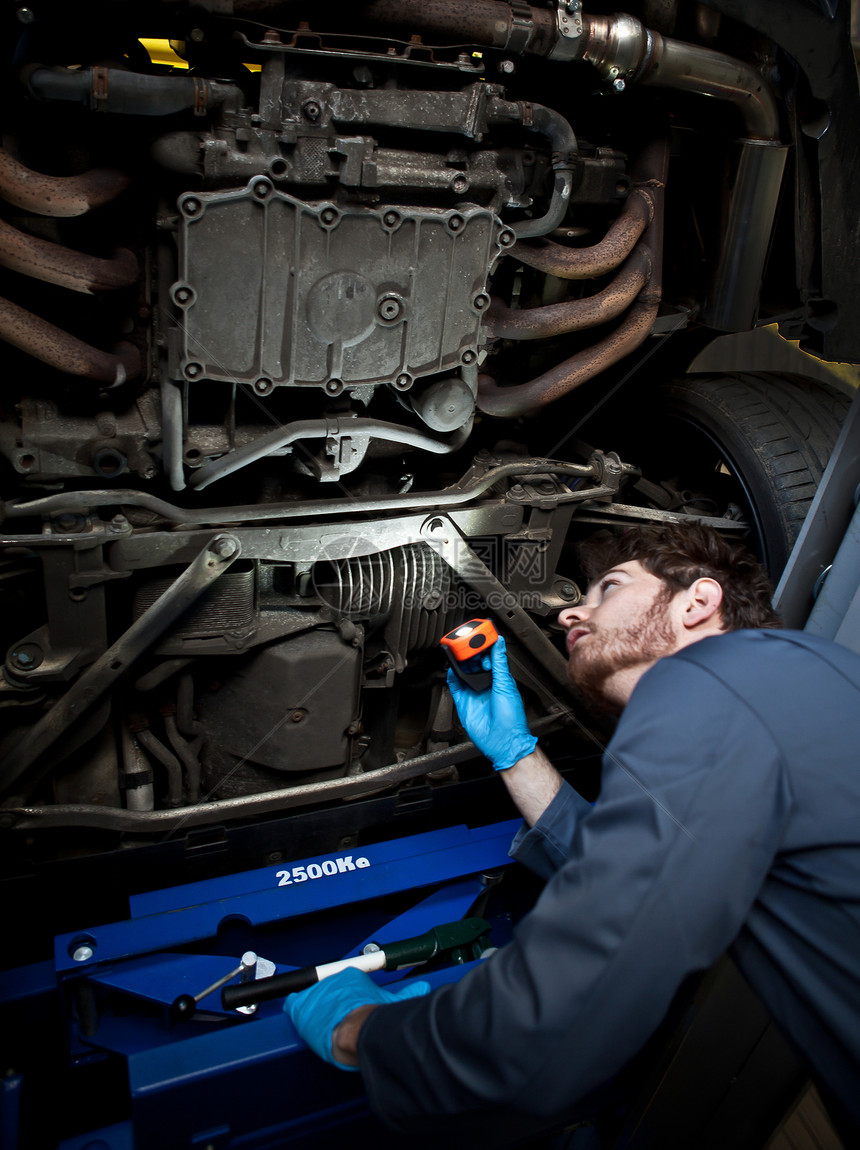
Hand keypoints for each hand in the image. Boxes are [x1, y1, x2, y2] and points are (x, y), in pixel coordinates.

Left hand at [284, 966, 430, 1069]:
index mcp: (351, 976)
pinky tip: (304, 1020)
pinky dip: (298, 1011)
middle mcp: (332, 980)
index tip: (348, 1006)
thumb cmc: (372, 1020)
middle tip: (337, 1019)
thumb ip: (407, 993)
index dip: (345, 997)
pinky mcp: (301, 1006)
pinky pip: (294, 1004)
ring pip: (312, 999)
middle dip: (331, 1005)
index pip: (344, 982)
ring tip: (324, 1024)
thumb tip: (422, 989)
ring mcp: (315, 992)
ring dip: (316, 1010)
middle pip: (327, 991)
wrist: (355, 1032)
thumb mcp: (392, 1003)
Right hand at [446, 634, 537, 770]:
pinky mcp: (463, 702)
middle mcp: (485, 684)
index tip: (481, 634)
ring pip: (463, 672)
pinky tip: (452, 669)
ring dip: (460, 662)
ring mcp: (473, 692)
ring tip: (458, 652)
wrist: (503, 740)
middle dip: (470, 652)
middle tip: (467, 642)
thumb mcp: (506, 684)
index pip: (490, 657)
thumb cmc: (511, 718)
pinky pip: (454, 686)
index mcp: (499, 678)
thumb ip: (499, 663)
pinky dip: (451, 676)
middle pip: (474, 663)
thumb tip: (499, 643)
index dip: (484, 646)